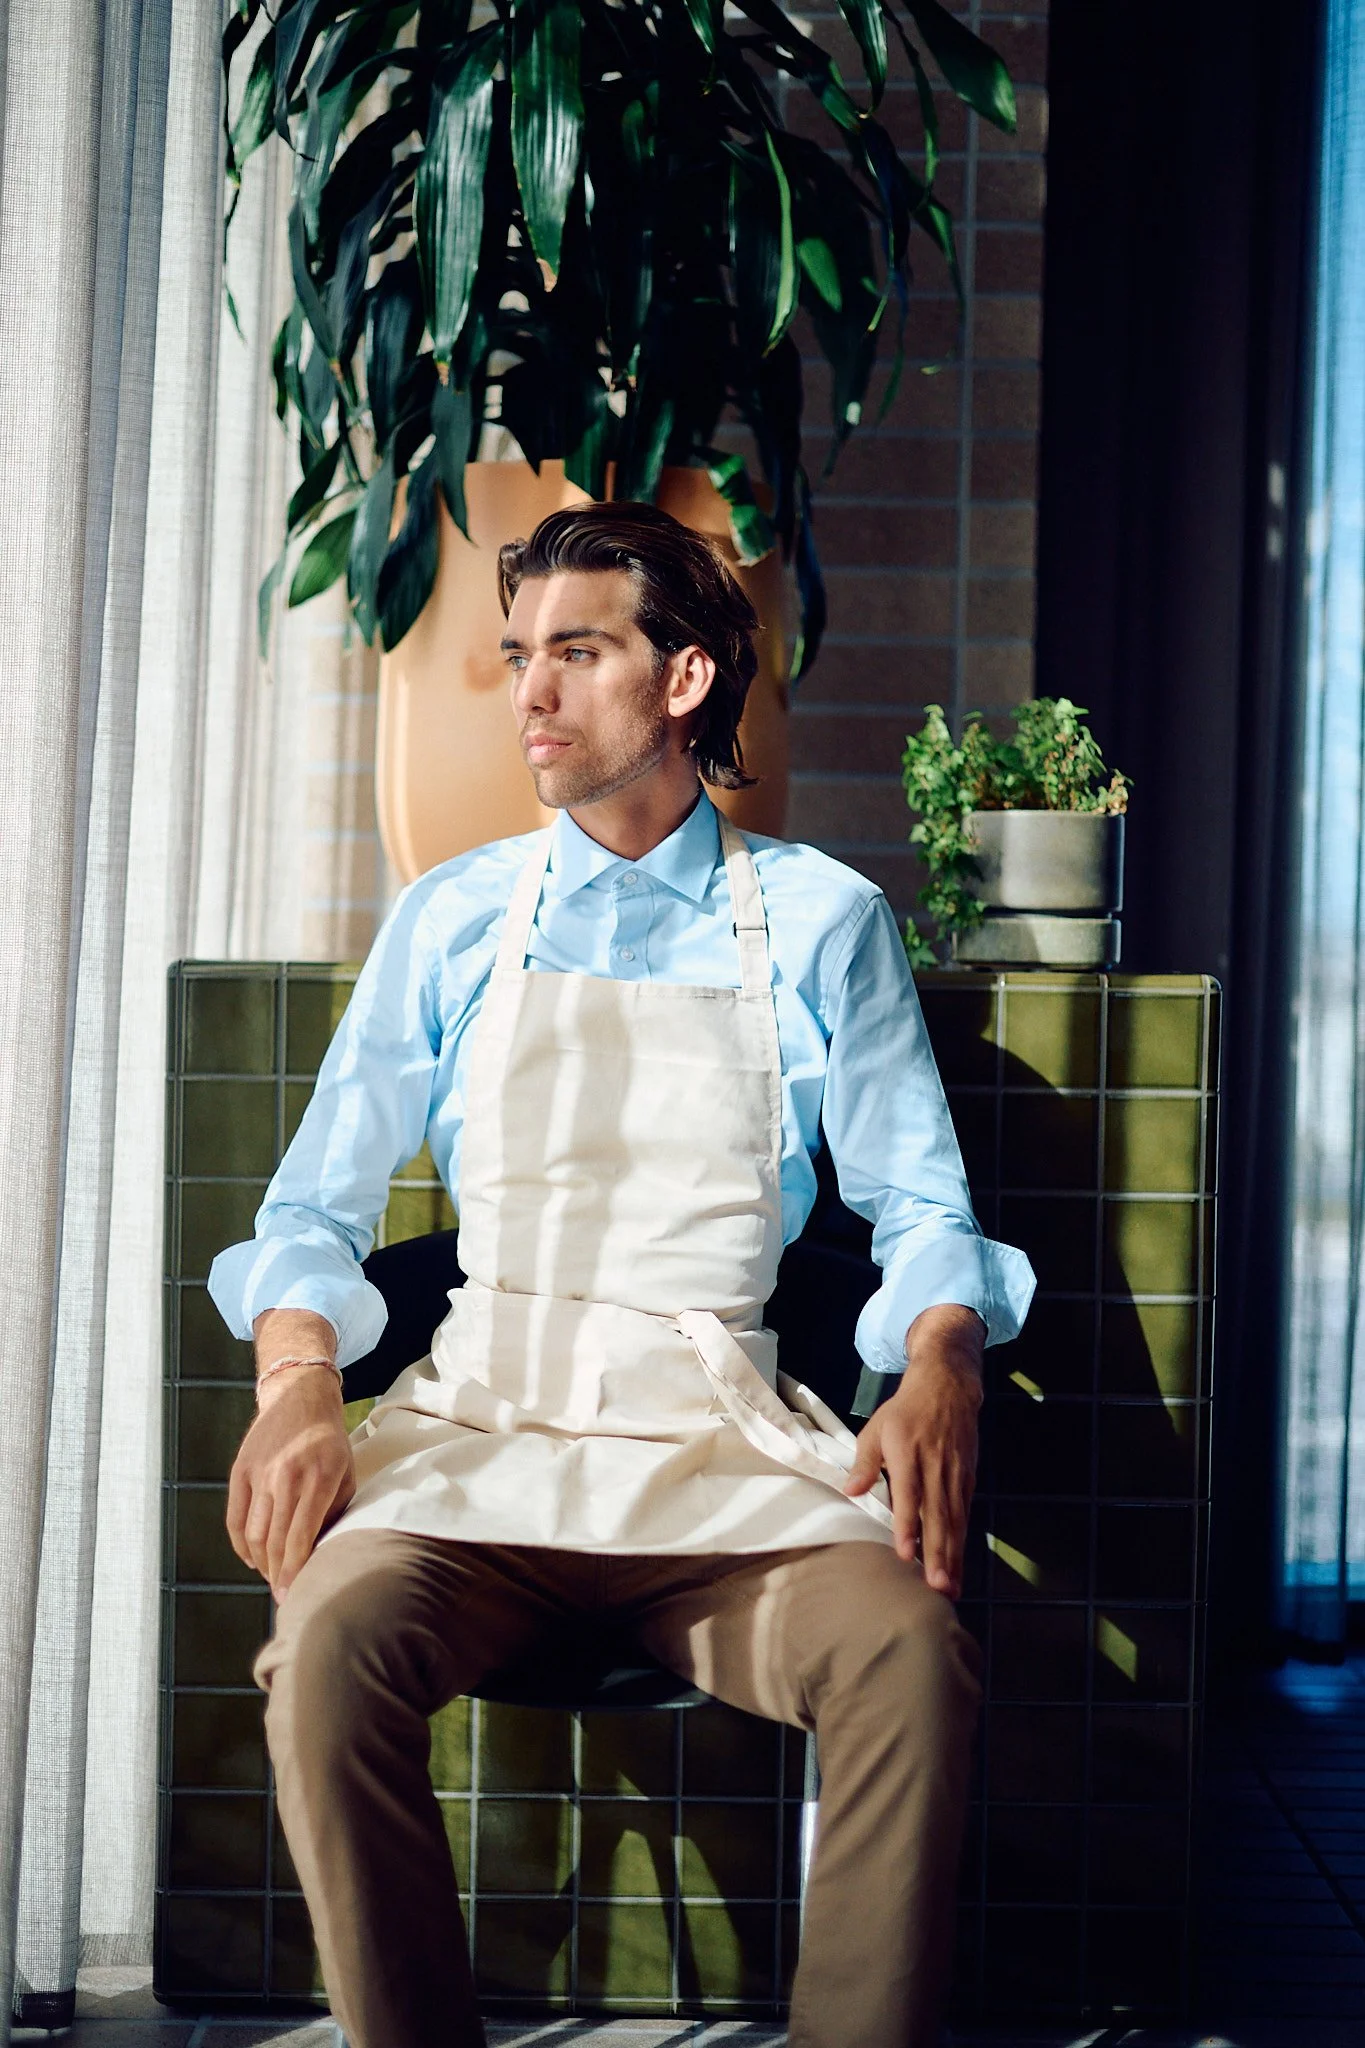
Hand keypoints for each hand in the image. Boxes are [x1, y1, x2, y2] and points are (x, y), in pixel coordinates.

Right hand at [227, 1366, 354, 1598]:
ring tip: (272, 1576)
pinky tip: (252, 1559)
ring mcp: (259, 1474)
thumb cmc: (330, 1444)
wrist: (300, 1398)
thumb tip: (319, 1555)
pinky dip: (241, 1545)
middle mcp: (285, 1477)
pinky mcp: (240, 1471)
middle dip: (279, 1576)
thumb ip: (334, 1514)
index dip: (296, 1572)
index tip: (294, 1594)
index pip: (301, 1539)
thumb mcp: (346, 1475)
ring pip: (254, 1534)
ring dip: (262, 1564)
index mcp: (318, 1479)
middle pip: (275, 1542)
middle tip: (284, 1595)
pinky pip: (235, 1519)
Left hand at [843, 1303, 983, 1594]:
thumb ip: (865, 1461)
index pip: (909, 1495)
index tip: (905, 1553)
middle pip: (937, 1515)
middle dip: (937, 1553)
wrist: (947, 1388)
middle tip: (936, 1586)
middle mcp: (935, 1468)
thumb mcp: (877, 1428)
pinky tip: (957, 1564)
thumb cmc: (905, 1411)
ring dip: (952, 1555)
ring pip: (955, 1520)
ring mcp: (955, 1475)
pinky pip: (965, 1515)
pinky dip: (962, 1541)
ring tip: (949, 1586)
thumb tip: (851, 1491)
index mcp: (908, 1455)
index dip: (907, 1525)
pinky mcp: (968, 1479)